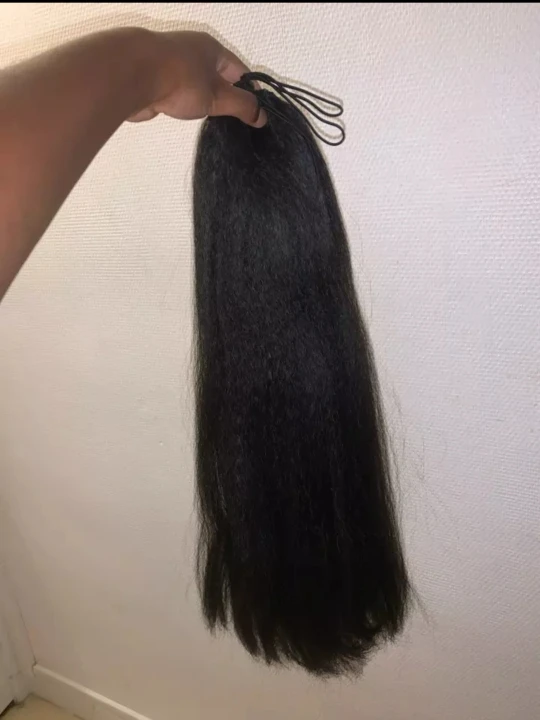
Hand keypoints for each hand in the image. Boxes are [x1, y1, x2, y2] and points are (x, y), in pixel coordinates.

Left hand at [129, 30, 266, 127]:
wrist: (132, 75)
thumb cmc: (181, 79)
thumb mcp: (218, 97)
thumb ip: (241, 107)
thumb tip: (262, 116)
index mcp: (211, 48)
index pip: (239, 70)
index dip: (249, 91)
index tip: (256, 112)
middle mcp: (191, 51)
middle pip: (216, 76)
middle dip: (226, 97)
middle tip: (235, 121)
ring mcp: (171, 64)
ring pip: (195, 84)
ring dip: (203, 101)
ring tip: (211, 122)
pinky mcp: (154, 79)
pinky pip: (177, 93)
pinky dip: (183, 104)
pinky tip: (185, 117)